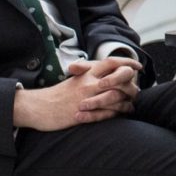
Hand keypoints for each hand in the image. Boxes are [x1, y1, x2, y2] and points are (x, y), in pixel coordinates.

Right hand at [14, 55, 142, 130]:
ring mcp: (88, 98)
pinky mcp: (85, 113)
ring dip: (127, 100)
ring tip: (131, 103)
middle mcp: (89, 83)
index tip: (138, 66)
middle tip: (136, 88)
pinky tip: (124, 112)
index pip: (111, 62)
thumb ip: (90, 74)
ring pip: (116, 96)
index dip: (127, 63)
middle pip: (119, 78)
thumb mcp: (75, 78)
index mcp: (87, 72)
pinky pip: (108, 113)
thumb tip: (107, 72)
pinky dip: (118, 112)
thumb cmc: (58, 94)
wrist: (38, 106)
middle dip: (131, 84)